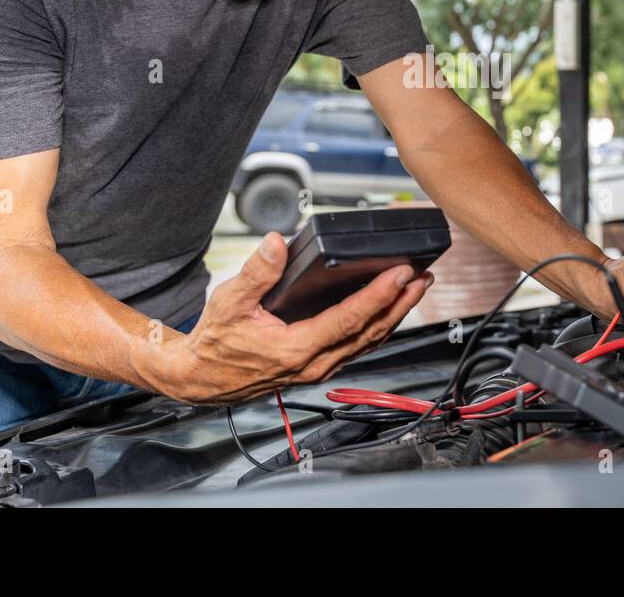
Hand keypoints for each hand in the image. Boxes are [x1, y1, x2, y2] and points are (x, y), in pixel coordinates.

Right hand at [144, 231, 431, 403]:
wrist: (201, 378)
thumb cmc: (215, 343)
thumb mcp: (228, 302)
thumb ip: (256, 273)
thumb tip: (276, 244)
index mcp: (295, 349)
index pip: (348, 319)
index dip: (379, 296)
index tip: (401, 274)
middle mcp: (313, 363)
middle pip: (369, 332)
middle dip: (400, 304)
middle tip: (422, 278)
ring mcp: (317, 368)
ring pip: (367, 342)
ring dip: (394, 316)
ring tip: (415, 290)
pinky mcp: (317, 366)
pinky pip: (356, 347)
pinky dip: (378, 327)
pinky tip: (389, 311)